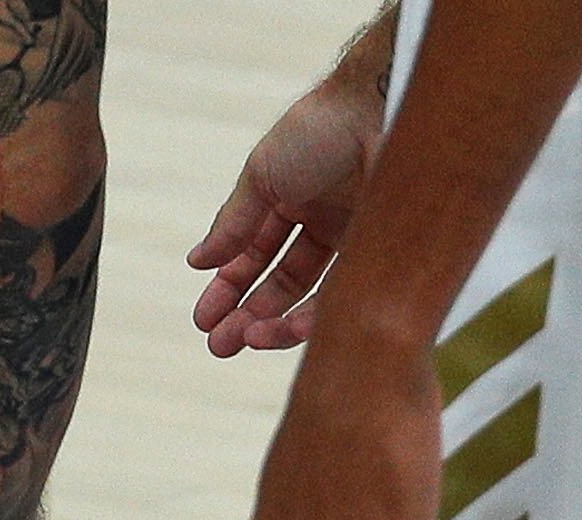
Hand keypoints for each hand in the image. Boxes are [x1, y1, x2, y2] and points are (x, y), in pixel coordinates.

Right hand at [187, 74, 380, 355]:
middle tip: (218, 346)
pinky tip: (282, 329)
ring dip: (276, 325)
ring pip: (313, 299)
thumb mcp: (261, 178)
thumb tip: (198, 262)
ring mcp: (356, 242)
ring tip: (247, 340)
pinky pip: (345, 300)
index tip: (204, 318)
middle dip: (248, 316)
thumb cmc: (318, 131)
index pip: (257, 254)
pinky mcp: (383, 258)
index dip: (229, 287)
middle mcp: (327, 224)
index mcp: (295, 199)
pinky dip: (312, 319)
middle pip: (283, 283)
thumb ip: (233, 223)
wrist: (378, 112)